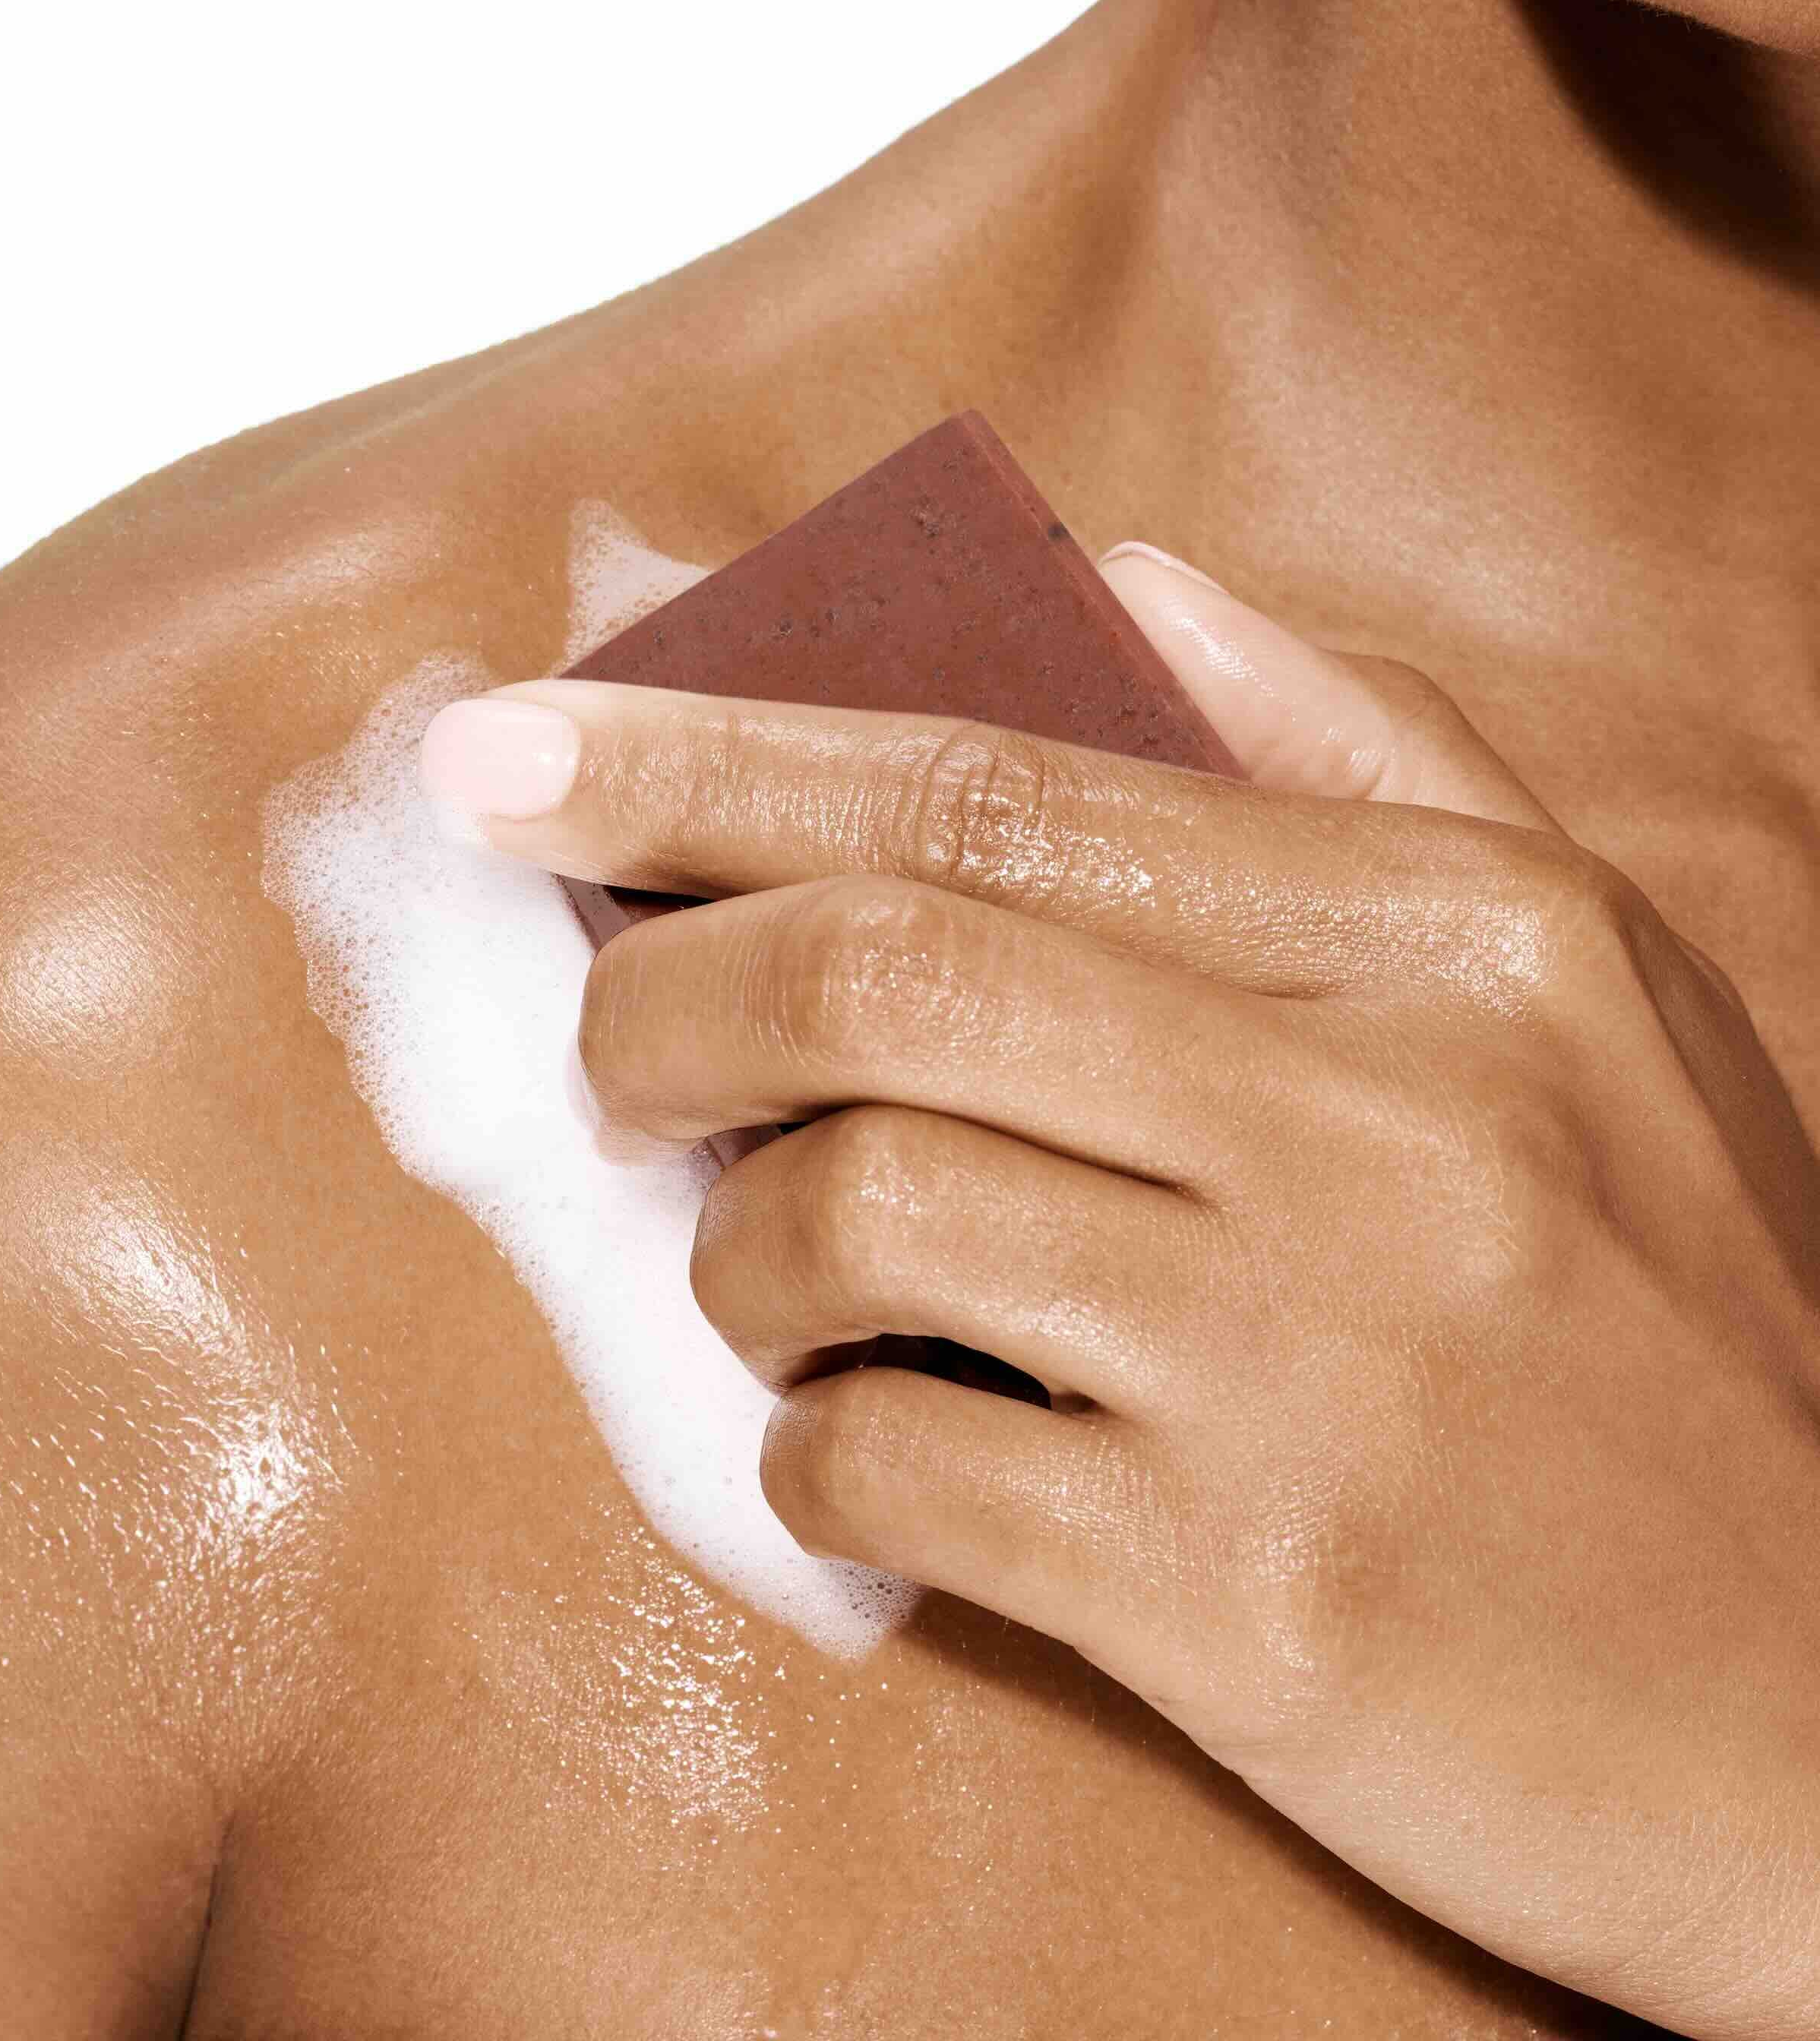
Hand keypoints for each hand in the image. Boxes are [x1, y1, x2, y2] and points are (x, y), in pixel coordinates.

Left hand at [418, 552, 1819, 2038]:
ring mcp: (1315, 1367)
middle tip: (608, 1039)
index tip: (501, 751)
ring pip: (854, 1211)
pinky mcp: (1250, 1606)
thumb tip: (1119, 580)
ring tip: (779, 1273)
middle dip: (659, 989)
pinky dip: (811, 1449)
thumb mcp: (1598, 987)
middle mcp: (1392, 1121)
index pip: (995, 780)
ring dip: (738, 1247)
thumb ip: (1363, 750)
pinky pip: (891, 1471)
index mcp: (1456, 941)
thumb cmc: (1683, 1321)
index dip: (707, 753)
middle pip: (880, 968)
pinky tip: (868, 1448)